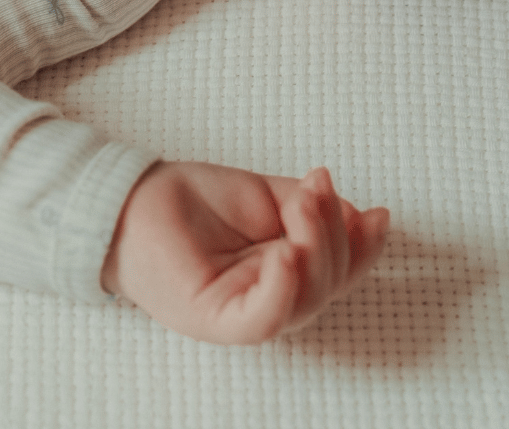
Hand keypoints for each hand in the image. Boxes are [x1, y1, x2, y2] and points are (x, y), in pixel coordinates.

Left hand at [101, 161, 388, 344]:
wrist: (132, 199)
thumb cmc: (192, 199)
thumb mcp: (263, 194)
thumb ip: (308, 206)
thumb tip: (358, 214)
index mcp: (283, 272)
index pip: (338, 268)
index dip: (364, 247)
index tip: (376, 214)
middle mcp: (268, 297)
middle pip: (327, 284)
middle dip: (335, 235)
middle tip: (318, 190)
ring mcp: (242, 311)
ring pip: (303, 302)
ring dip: (316, 251)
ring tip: (303, 206)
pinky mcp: (215, 318)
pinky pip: (261, 318)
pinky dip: (282, 289)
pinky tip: (286, 253)